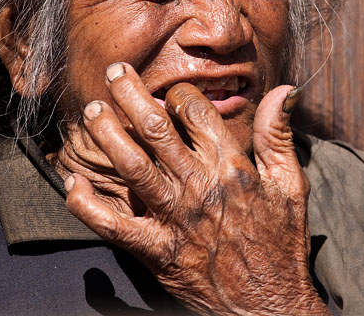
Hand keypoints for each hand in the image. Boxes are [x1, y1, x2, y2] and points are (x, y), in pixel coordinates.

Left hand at [64, 63, 329, 315]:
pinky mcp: (156, 252)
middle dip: (130, 94)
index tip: (168, 92)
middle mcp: (200, 187)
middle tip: (113, 71)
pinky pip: (113, 225)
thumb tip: (284, 89)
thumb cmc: (281, 243)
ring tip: (92, 111)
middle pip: (155, 129)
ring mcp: (175, 219)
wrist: (268, 306)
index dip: (177, 94)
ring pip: (131, 166)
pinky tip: (72, 183)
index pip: (195, 112)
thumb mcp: (291, 184)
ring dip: (107, 135)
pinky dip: (87, 205)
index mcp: (232, 167)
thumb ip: (279, 134)